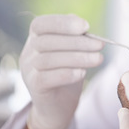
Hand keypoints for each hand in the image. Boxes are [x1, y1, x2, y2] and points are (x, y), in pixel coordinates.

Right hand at [20, 14, 103, 128]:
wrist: (58, 105)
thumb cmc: (68, 72)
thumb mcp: (73, 51)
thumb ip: (75, 36)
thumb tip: (82, 24)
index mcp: (36, 38)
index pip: (41, 24)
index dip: (63, 23)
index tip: (86, 26)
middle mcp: (28, 52)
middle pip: (47, 42)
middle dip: (78, 42)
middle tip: (100, 45)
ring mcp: (28, 70)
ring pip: (48, 59)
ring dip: (77, 57)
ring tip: (98, 59)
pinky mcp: (34, 87)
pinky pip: (47, 78)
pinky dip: (67, 73)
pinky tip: (82, 73)